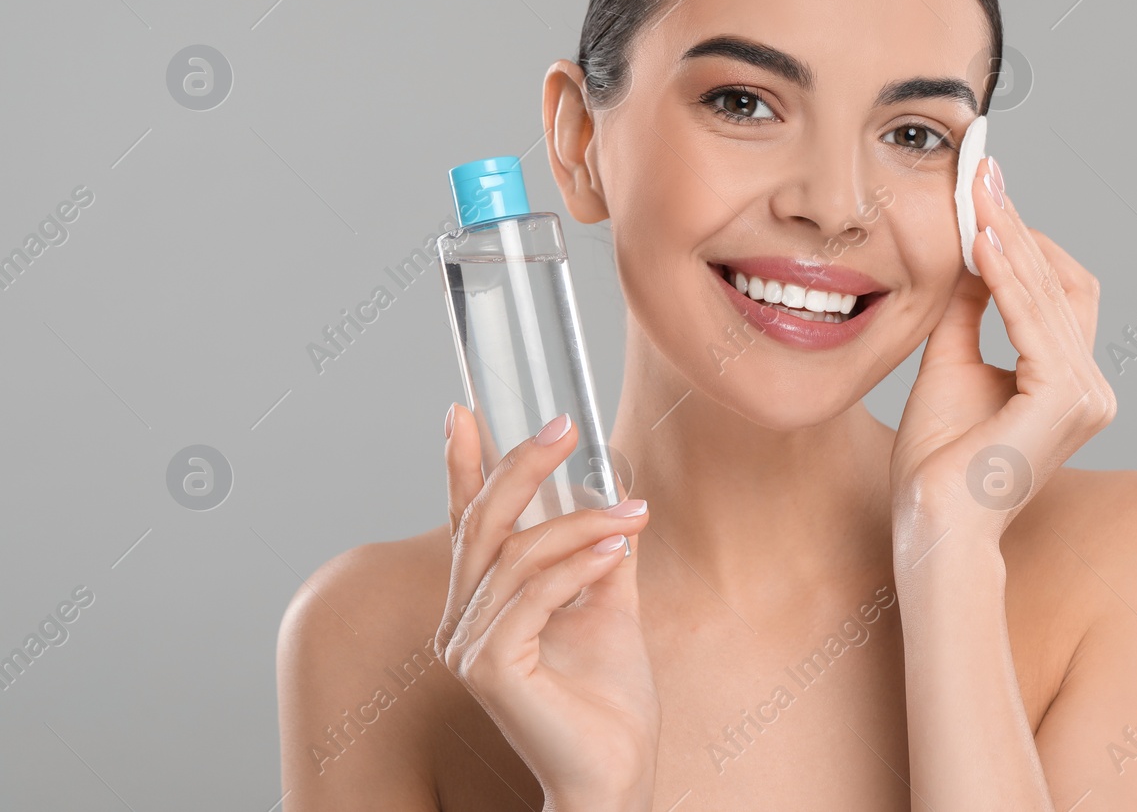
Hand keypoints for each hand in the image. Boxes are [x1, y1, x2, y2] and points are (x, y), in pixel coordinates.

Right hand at [435, 405, 659, 809]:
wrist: (618, 769)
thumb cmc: (607, 700)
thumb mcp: (608, 602)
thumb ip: (601, 549)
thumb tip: (612, 490)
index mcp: (481, 603)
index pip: (468, 523)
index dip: (463, 466)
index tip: (465, 411)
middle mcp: (461, 621)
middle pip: (484, 523)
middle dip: (522, 466)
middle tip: (564, 428)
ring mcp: (467, 646)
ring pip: (518, 555)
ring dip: (581, 524)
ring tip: (630, 516)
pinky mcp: (488, 667)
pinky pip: (531, 595)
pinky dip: (576, 566)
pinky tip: (615, 551)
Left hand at [889, 155, 1115, 541]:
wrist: (933, 524)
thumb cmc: (937, 465)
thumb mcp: (950, 367)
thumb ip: (966, 313)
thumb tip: (967, 252)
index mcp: (1067, 385)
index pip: (1055, 292)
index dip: (1022, 240)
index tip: (984, 194)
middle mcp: (1089, 388)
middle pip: (1058, 281)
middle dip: (1016, 223)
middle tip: (982, 172)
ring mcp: (1085, 395)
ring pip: (1048, 292)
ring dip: (1010, 237)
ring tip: (977, 192)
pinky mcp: (1065, 398)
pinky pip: (1035, 320)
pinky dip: (1007, 276)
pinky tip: (979, 240)